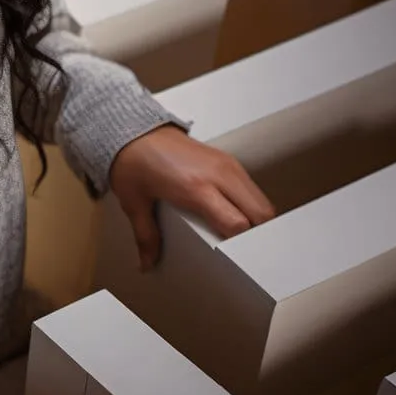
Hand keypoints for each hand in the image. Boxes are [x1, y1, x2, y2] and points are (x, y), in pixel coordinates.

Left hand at [108, 124, 275, 272]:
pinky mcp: (228, 160)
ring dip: (257, 220)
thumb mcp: (135, 204)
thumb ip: (146, 237)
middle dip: (257, 235)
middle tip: (242, 250)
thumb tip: (148, 264)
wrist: (133, 131)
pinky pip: (252, 188)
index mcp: (195, 188)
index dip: (238, 244)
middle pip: (260, 213)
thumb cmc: (134, 162)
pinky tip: (236, 215)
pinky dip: (251, 205)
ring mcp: (226, 165)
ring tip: (241, 235)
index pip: (237, 222)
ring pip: (262, 200)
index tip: (231, 257)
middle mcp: (217, 175)